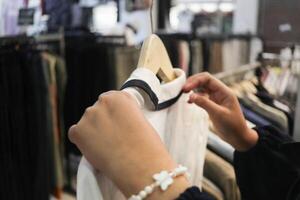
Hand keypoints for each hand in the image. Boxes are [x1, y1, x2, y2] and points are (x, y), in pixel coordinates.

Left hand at [68, 91, 188, 198]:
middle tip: (113, 138)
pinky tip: (96, 150)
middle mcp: (102, 101)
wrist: (141, 166)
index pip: (111, 100)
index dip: (114, 114)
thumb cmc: (147, 146)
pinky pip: (76, 134)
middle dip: (103, 122)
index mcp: (119, 97)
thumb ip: (124, 114)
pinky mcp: (78, 132)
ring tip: (107, 147)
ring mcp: (88, 116)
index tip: (118, 124)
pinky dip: (82, 142)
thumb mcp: (139, 120)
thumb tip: (115, 121)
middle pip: (98, 110)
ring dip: (93, 132)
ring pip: (87, 123)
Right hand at [183, 73, 257, 150]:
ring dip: (193, 89)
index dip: (195, 81)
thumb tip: (191, 96)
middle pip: (203, 81)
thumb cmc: (233, 126)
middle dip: (192, 83)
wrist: (238, 137)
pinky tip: (189, 102)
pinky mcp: (212, 105)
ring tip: (183, 93)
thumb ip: (205, 104)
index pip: (208, 79)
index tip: (186, 88)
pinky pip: (202, 97)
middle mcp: (220, 92)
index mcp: (224, 92)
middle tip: (182, 89)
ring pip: (202, 88)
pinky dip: (194, 97)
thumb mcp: (219, 114)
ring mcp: (216, 98)